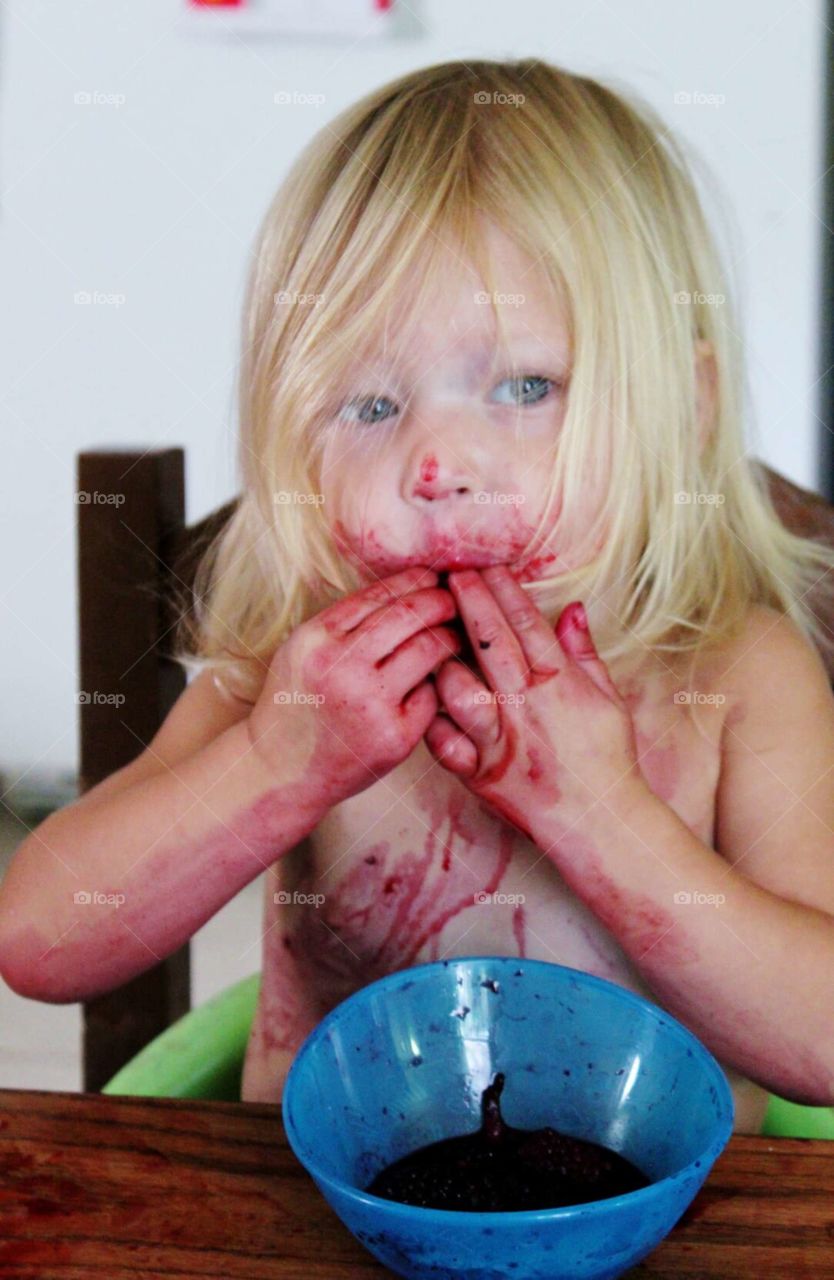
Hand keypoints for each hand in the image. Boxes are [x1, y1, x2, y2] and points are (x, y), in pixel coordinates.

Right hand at [247, 566, 460, 805]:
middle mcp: (340, 668)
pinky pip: (431, 695)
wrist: (280, 773)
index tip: (432, 577)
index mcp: (316, 640)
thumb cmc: (296, 707)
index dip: (413, 581)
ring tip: (453, 635)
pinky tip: (439, 680)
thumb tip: (402, 588)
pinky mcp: (394, 736)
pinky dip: (437, 684)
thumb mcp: (301, 653)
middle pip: (409, 614)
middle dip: (440, 601)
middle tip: (455, 600)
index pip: (377, 594)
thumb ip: (341, 624)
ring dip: (448, 636)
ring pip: (428, 649)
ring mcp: (369, 703)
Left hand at [423, 565, 644, 841]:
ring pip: (459, 688)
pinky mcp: (480, 773)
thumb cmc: (606, 758)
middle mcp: (527, 707)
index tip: (484, 565)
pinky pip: (444, 741)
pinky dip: (429, 717)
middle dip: (467, 601)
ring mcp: (500, 741)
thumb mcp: (608, 699)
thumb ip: (585, 652)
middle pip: (490, 643)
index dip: (502, 590)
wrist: (598, 822)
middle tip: (447, 572)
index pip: (526, 625)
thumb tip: (572, 608)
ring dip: (441, 656)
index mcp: (560, 684)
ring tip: (424, 628)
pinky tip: (418, 691)